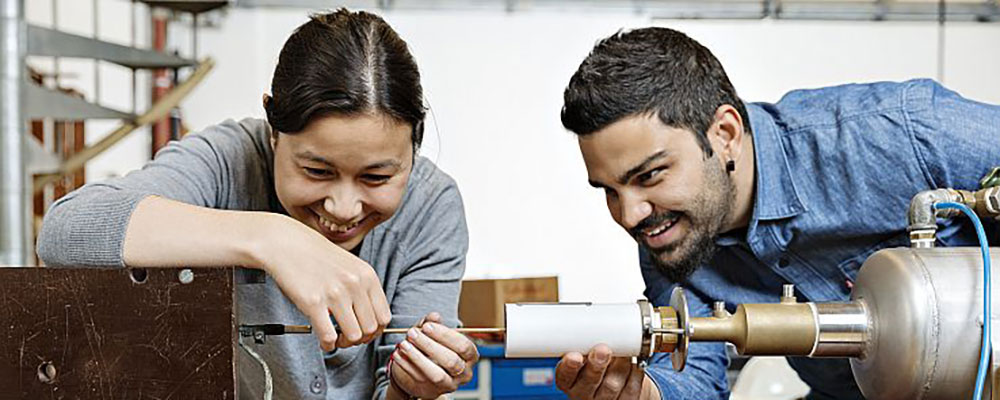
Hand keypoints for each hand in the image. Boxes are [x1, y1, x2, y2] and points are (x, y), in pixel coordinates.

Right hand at [255, 215, 391, 351]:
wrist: (285, 243)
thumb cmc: (315, 255)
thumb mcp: (350, 266)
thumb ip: (362, 288)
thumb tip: (370, 318)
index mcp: (367, 275)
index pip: (384, 316)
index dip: (375, 331)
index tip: (365, 333)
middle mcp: (355, 284)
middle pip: (370, 329)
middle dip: (360, 339)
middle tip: (347, 337)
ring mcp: (335, 293)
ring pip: (353, 336)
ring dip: (344, 343)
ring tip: (335, 337)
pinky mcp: (313, 302)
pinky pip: (328, 336)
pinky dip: (327, 344)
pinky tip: (323, 340)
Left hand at [389, 312, 478, 398]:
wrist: (422, 371)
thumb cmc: (432, 348)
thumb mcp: (432, 333)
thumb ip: (433, 323)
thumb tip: (434, 316)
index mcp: (470, 356)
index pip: (463, 346)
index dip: (444, 335)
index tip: (426, 326)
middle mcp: (464, 372)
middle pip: (451, 361)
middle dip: (429, 345)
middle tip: (412, 333)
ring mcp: (449, 384)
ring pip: (436, 374)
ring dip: (417, 358)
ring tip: (403, 344)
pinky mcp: (433, 392)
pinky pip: (420, 380)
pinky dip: (406, 366)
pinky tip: (397, 354)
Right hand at [555, 344, 649, 399]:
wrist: (619, 388)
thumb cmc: (597, 365)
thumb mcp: (585, 354)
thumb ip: (586, 343)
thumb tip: (595, 321)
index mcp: (570, 381)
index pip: (564, 376)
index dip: (569, 366)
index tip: (575, 356)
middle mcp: (584, 393)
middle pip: (590, 382)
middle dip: (597, 365)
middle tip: (603, 349)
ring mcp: (605, 399)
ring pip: (613, 384)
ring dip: (620, 365)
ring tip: (623, 353)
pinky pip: (633, 386)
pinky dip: (635, 371)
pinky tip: (634, 363)